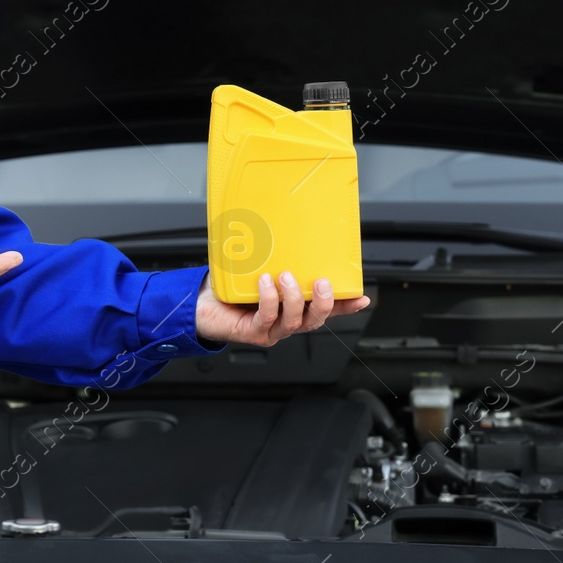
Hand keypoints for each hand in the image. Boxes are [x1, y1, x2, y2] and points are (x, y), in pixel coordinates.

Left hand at [195, 271, 370, 346]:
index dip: (345, 306)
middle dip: (323, 303)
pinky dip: (268, 300)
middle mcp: (285, 321)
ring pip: (293, 322)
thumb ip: (276, 258)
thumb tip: (287, 229)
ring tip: (286, 277)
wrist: (201, 304)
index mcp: (293, 307)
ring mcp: (271, 330)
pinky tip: (265, 284)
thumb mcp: (260, 269)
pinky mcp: (253, 332)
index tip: (362, 297)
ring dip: (293, 299)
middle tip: (321, 283)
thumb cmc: (231, 287)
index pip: (325, 309)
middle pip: (315, 320)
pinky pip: (266, 318)